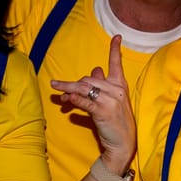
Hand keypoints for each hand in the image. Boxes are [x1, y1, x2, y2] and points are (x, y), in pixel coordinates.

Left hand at [50, 35, 134, 173]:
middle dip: (72, 84)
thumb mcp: (113, 101)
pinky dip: (74, 99)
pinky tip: (67, 99)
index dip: (115, 50)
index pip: (117, 64)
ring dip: (68, 90)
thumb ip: (102, 85)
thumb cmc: (116, 122)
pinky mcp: (103, 111)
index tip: (116, 37)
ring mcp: (111, 100)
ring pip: (83, 89)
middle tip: (59, 88)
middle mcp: (116, 90)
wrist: (123, 143)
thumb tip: (95, 69)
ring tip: (57, 92)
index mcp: (120, 86)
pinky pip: (85, 101)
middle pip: (88, 80)